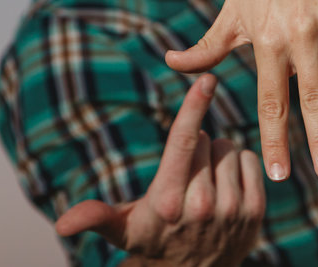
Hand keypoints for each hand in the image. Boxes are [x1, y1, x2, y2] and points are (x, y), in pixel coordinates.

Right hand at [55, 74, 265, 266]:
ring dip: (218, 158)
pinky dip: (239, 165)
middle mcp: (202, 206)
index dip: (194, 106)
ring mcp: (231, 210)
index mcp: (168, 200)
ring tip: (206, 184)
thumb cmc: (153, 239)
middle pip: (208, 141)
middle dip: (197, 148)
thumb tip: (62, 224)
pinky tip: (226, 186)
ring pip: (230, 149)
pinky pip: (250, 160)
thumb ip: (94, 216)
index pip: (184, 142)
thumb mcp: (122, 228)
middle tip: (187, 177)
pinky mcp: (255, 212)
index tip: (205, 78)